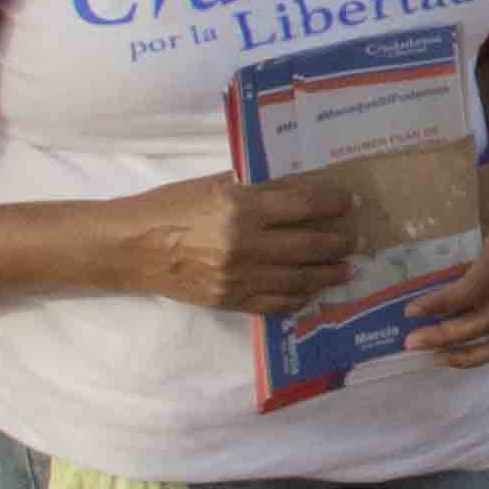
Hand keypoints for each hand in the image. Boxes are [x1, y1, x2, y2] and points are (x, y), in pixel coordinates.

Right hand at [118, 172, 364, 317]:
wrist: (130, 247)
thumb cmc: (171, 206)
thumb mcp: (215, 184)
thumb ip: (258, 188)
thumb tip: (301, 187)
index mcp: (241, 208)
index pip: (303, 205)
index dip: (333, 202)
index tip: (351, 201)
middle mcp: (244, 245)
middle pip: (309, 245)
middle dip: (340, 242)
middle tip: (358, 238)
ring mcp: (238, 278)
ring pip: (299, 279)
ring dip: (329, 274)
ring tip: (347, 268)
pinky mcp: (229, 301)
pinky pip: (275, 303)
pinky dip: (298, 298)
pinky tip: (312, 291)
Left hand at [405, 137, 488, 361]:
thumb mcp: (467, 195)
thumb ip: (439, 216)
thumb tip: (385, 232)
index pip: (474, 287)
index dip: (441, 304)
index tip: (408, 311)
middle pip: (486, 318)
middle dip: (446, 335)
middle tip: (409, 342)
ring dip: (469, 353)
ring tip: (435, 357)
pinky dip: (484, 351)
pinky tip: (453, 354)